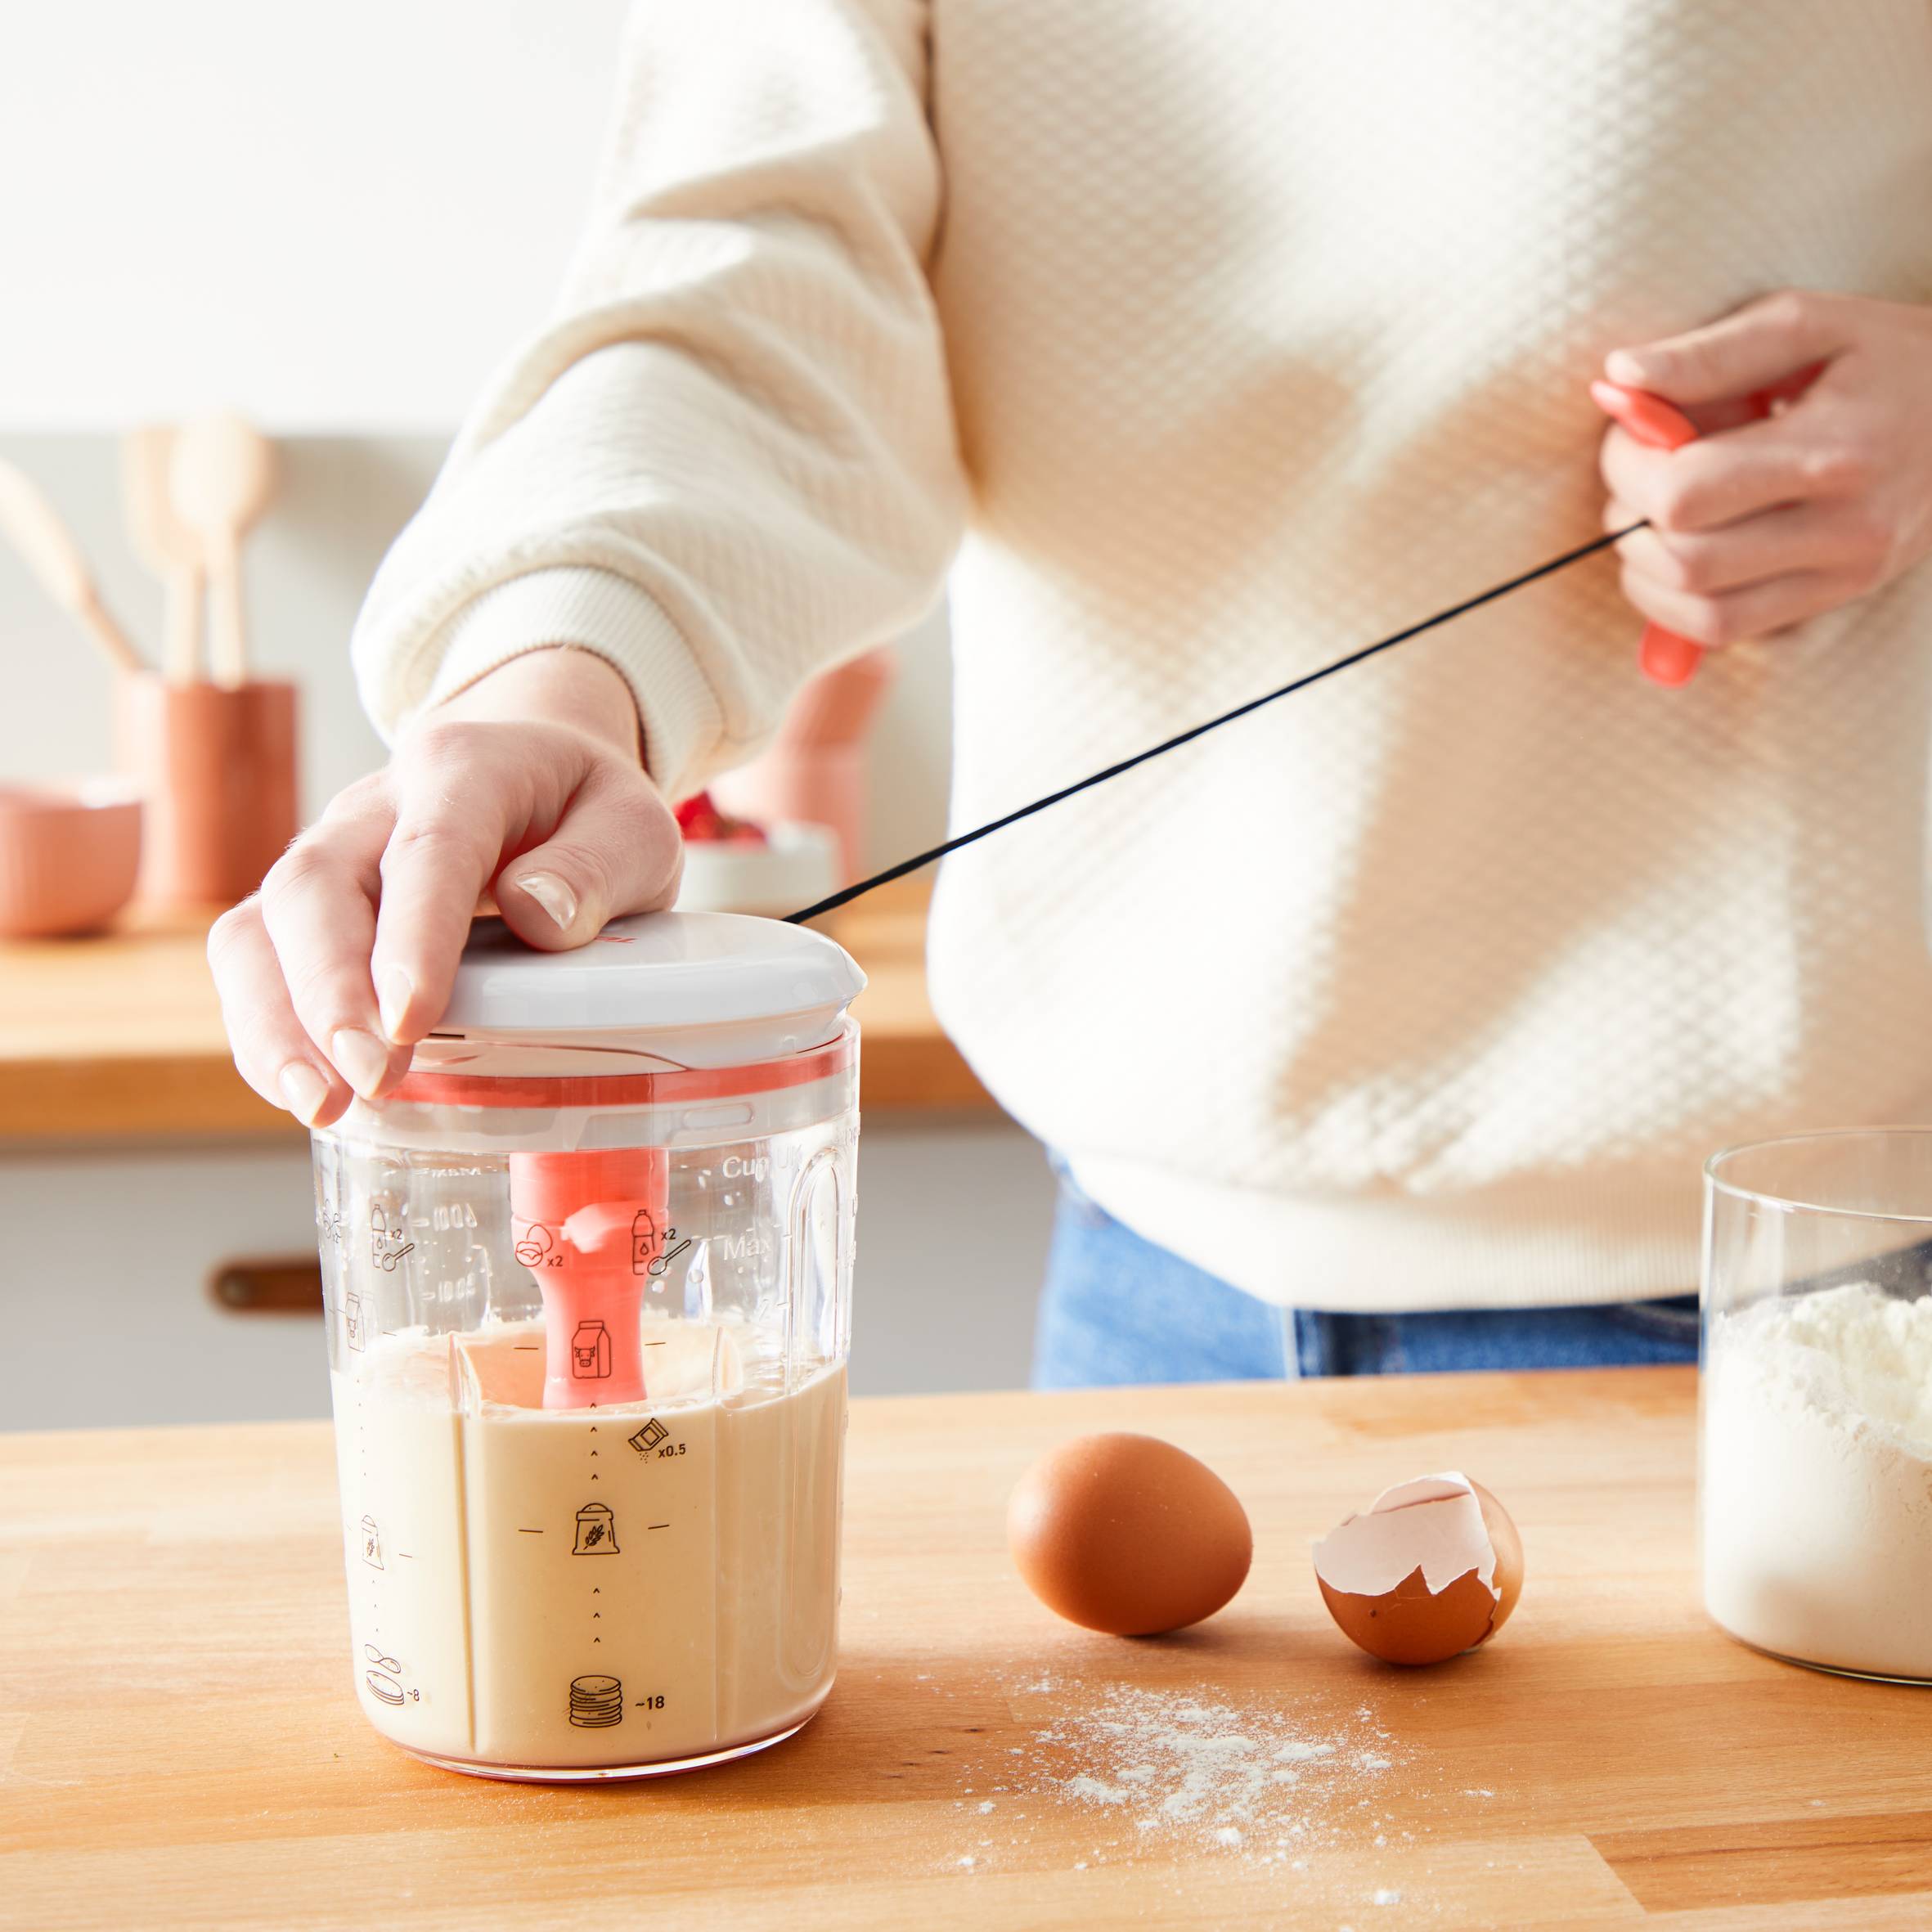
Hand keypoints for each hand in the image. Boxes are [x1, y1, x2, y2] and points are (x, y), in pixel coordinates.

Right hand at [209, 647, 681, 1127]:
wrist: (534, 767)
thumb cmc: (584, 812)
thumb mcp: (635, 827)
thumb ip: (599, 865)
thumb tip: (539, 917)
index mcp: (465, 769)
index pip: (429, 848)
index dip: (413, 936)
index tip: (411, 1019)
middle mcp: (376, 806)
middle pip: (316, 885)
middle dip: (330, 992)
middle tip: (372, 1079)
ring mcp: (329, 854)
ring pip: (262, 925)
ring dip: (278, 1022)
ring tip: (321, 1105)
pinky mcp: (305, 908)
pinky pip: (253, 960)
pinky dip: (266, 1031)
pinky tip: (306, 1092)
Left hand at [1599, 290, 1931, 647]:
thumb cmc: (1892, 356)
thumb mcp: (1811, 324)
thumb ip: (1711, 354)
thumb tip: (1617, 380)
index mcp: (1834, 449)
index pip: (1684, 494)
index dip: (1626, 466)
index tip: (1629, 431)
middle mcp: (1845, 526)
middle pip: (1684, 562)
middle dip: (1629, 521)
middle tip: (1636, 478)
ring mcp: (1846, 573)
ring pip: (1700, 616)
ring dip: (1645, 573)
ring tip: (1654, 517)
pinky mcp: (1840, 597)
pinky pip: (1729, 632)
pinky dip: (1679, 604)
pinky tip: (1682, 553)